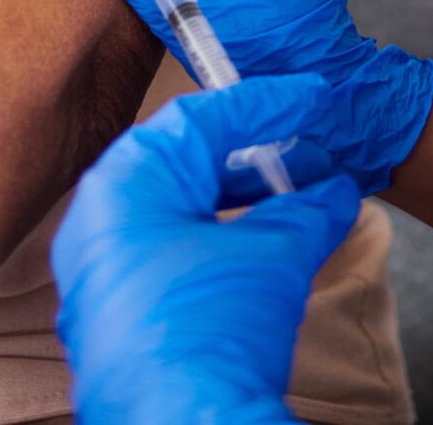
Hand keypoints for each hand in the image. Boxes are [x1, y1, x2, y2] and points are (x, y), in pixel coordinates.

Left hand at [54, 76, 362, 424]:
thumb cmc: (212, 336)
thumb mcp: (275, 256)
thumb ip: (308, 210)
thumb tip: (335, 191)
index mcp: (125, 185)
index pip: (200, 117)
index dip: (265, 102)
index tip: (310, 96)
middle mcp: (97, 220)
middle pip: (182, 160)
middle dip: (252, 151)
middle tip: (305, 147)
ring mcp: (96, 271)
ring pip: (171, 208)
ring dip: (236, 198)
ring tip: (294, 198)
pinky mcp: (109, 313)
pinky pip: (160, 251)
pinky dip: (211, 238)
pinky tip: (256, 247)